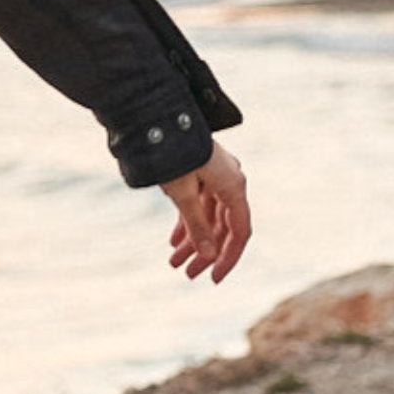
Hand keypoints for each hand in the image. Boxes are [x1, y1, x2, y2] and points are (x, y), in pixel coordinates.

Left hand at [159, 139, 251, 283]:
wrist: (154, 116)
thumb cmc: (171, 152)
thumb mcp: (182, 193)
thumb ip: (197, 226)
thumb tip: (208, 257)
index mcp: (234, 185)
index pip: (239, 232)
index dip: (228, 257)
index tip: (214, 278)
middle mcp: (229, 180)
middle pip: (222, 226)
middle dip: (204, 252)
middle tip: (186, 273)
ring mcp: (214, 175)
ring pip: (207, 216)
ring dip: (192, 239)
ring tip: (174, 262)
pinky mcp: (198, 171)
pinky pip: (197, 203)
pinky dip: (186, 221)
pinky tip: (174, 241)